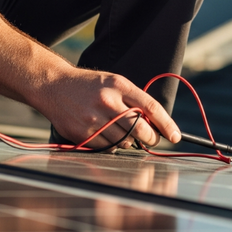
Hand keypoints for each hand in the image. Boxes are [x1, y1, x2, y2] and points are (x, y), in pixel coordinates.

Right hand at [43, 66, 181, 149]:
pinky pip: (108, 148)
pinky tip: (109, 136)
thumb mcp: (114, 82)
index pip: (151, 108)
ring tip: (125, 133)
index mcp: (119, 85)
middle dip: (151, 137)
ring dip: (131, 142)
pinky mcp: (83, 134)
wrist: (55, 86)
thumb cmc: (89, 85)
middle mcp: (107, 102)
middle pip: (141, 129)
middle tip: (152, 138)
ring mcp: (94, 119)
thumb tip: (155, 124)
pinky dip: (114, 146)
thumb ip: (134, 100)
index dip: (167, 124)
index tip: (176, 136)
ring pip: (125, 141)